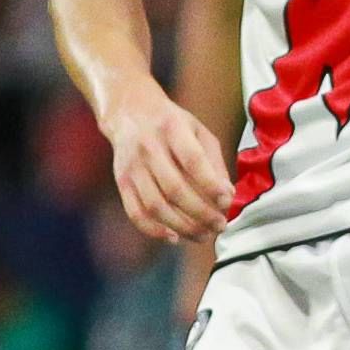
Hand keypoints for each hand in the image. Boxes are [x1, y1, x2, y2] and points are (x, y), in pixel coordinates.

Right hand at [102, 77, 231, 242]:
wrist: (129, 112)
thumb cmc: (172, 124)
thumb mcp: (198, 131)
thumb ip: (214, 162)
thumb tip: (227, 196)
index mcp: (172, 128)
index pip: (193, 161)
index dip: (211, 185)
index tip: (227, 202)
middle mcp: (148, 147)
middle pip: (174, 189)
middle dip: (201, 213)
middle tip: (220, 225)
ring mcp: (132, 166)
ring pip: (155, 206)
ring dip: (182, 226)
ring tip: (203, 235)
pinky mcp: (121, 182)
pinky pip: (135, 213)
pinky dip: (154, 230)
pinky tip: (174, 237)